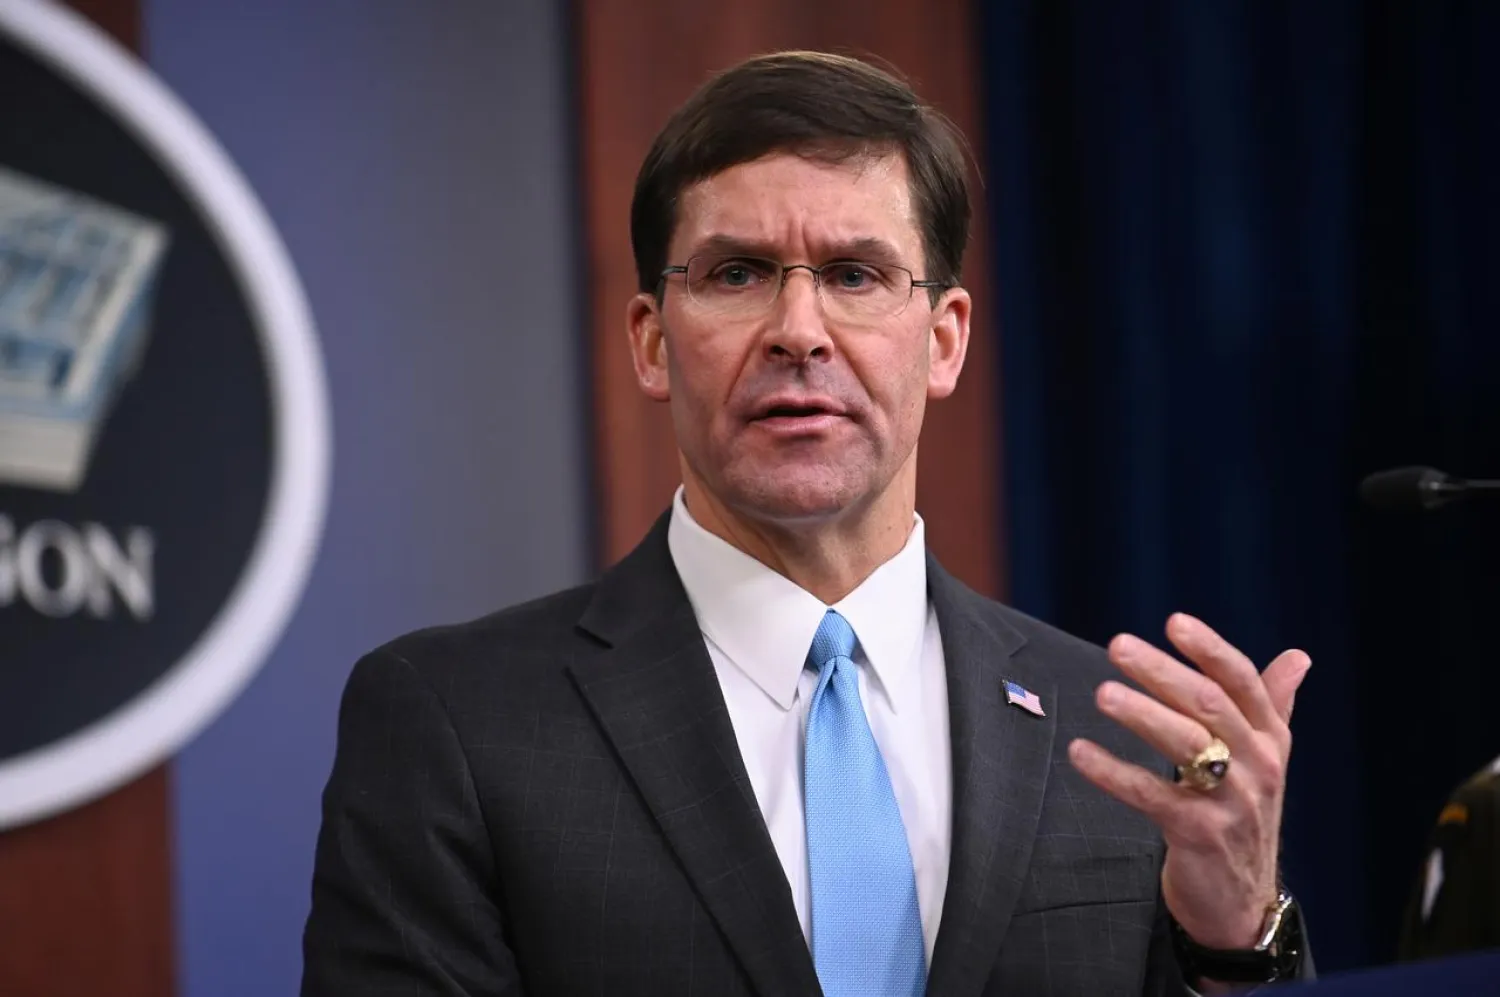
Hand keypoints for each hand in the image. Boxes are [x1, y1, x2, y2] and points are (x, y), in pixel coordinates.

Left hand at [1066, 613, 1310, 950]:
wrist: (1243, 900)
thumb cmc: (1244, 814)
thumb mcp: (1265, 759)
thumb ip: (1274, 704)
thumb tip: (1299, 656)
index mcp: (1269, 739)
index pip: (1243, 682)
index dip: (1210, 649)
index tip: (1174, 621)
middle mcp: (1257, 765)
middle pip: (1209, 705)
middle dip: (1162, 672)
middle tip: (1118, 646)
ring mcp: (1232, 801)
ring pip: (1187, 745)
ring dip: (1141, 714)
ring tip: (1102, 694)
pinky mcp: (1200, 834)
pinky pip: (1152, 796)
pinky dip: (1113, 772)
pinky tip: (1080, 753)